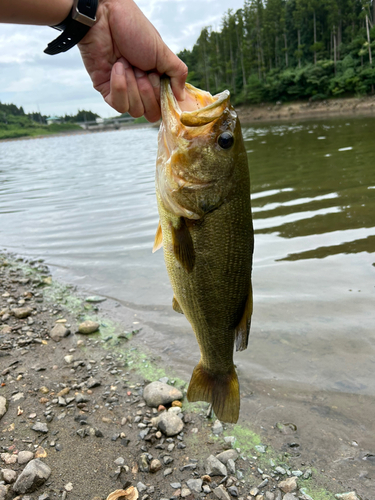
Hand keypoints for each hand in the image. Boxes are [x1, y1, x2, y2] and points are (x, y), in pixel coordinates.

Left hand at [78, 0, 187, 121]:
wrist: (105, 18)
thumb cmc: (134, 29)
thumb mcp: (163, 52)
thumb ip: (177, 74)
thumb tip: (182, 97)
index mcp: (156, 79)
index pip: (164, 105)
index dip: (161, 95)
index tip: (156, 74)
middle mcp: (140, 88)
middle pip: (151, 113)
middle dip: (147, 90)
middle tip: (140, 68)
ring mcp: (124, 91)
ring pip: (135, 111)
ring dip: (133, 86)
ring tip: (126, 64)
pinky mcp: (107, 91)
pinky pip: (118, 105)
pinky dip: (120, 86)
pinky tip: (117, 67)